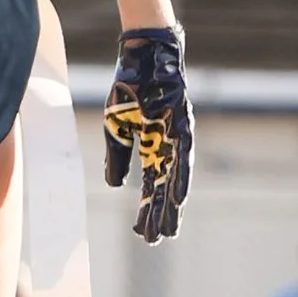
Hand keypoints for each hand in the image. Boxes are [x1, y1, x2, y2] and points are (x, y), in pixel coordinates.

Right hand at [103, 27, 193, 240]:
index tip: (142, 233)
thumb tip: (115, 185)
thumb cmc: (129, 88)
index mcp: (151, 148)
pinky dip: (180, 177)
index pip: (149, 186)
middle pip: (164, 188)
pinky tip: (178, 198)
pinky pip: (183, 156)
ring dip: (173, 204)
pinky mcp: (182, 125)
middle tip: (158, 240)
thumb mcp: (116, 127)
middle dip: (160, 214)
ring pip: (175, 177)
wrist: (141, 55)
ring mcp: (176, 137)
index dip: (146, 209)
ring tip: (170, 229)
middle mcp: (167, 147)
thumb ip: (118, 156)